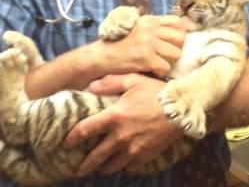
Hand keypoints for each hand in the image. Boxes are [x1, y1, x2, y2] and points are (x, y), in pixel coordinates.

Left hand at [65, 73, 182, 175]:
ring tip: (99, 168)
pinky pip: (129, 166)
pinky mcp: (145, 156)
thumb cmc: (156, 91)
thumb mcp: (133, 80)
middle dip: (85, 164)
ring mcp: (133, 149)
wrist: (180, 109)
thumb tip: (91, 86)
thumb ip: (111, 82)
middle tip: (79, 169)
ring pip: (112, 165)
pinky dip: (124, 165)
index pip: (87, 130)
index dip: (74, 137)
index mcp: (115, 116)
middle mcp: (121, 136)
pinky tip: (122, 162)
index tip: (67, 142)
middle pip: (96, 156)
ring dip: (103, 168)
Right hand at [112, 14, 185, 76]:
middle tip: (166, 57)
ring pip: (176, 54)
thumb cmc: (118, 46)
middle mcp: (150, 28)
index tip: (173, 44)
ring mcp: (147, 42)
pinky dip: (160, 73)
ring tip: (157, 65)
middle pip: (181, 38)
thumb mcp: (136, 30)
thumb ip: (154, 29)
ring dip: (168, 63)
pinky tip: (151, 71)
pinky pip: (165, 67)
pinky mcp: (144, 57)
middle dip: (176, 49)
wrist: (99, 57)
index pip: (177, 22)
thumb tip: (177, 34)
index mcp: (149, 20)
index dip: (179, 34)